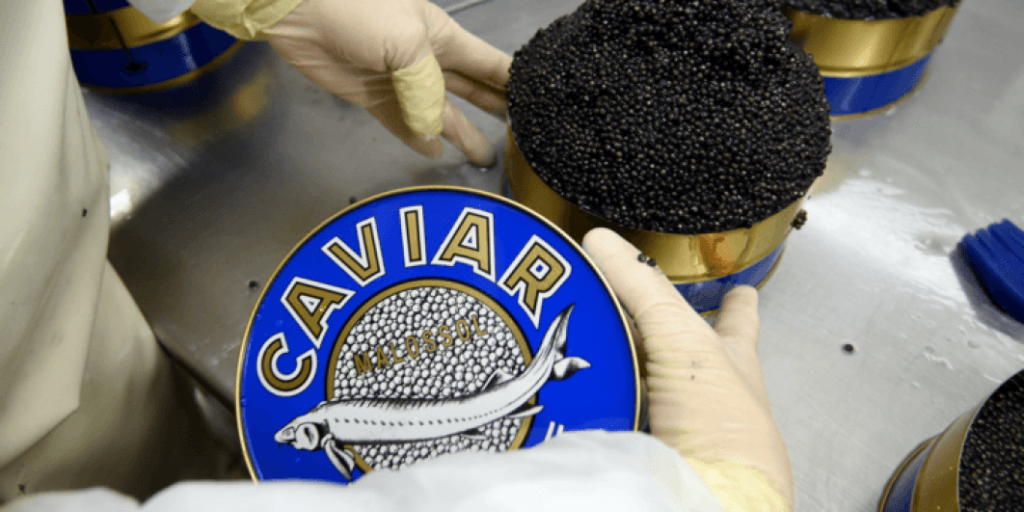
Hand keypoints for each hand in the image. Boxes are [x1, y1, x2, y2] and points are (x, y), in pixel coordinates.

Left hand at [261, 0, 510, 165]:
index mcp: (443, 37)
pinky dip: (419, 138)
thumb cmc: (359, 11)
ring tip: (483, 156)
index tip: (540, 103)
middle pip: (469, 90)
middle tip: (519, 136)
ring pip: (439, 112)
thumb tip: (436, 132)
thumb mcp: (406, 43)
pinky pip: (403, 123)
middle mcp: (427, 60)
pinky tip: (435, 152)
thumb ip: (428, 90)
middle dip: (493, 110)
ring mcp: (400, 81)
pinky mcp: (374, 97)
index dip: (513, 82)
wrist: (301, 11)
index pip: (488, 64)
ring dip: (460, 133)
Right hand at [582, 228, 792, 511]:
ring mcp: (661, 423)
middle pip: (668, 351)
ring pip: (625, 380)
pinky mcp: (628, 445)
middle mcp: (697, 396)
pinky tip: (552, 392)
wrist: (701, 499)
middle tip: (601, 304)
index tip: (740, 289)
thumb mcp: (685, 341)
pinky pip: (593, 411)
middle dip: (636, 328)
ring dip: (596, 364)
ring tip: (556, 345)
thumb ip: (644, 289)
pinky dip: (574, 400)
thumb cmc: (723, 432)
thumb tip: (604, 242)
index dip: (736, 303)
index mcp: (728, 366)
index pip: (736, 322)